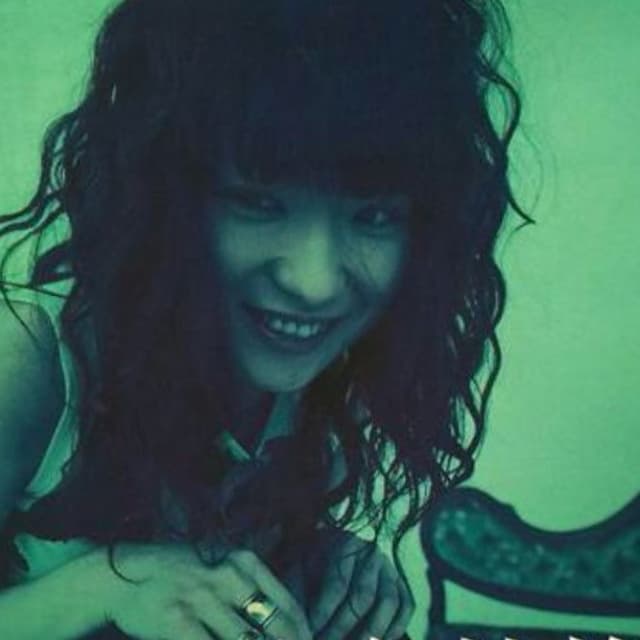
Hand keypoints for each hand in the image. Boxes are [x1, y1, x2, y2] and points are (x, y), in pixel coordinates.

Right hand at [101, 543, 312, 639]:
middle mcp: (228, 576)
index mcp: (245, 561)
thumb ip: (252, 590)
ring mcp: (203, 599)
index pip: (287, 606)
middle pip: (274, 628)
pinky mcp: (178, 622)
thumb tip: (293, 628)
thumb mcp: (221, 567)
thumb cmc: (182, 574)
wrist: (124, 574)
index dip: (304, 636)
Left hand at [300, 530, 414, 639]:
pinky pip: (405, 607)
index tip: (309, 631)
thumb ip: (296, 589)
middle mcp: (370, 552)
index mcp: (343, 543)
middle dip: (342, 628)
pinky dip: (394, 629)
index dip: (324, 613)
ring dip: (371, 633)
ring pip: (388, 602)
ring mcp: (388, 567)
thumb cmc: (310, 565)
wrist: (329, 550)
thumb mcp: (299, 568)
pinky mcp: (400, 582)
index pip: (337, 583)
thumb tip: (296, 621)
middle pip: (363, 596)